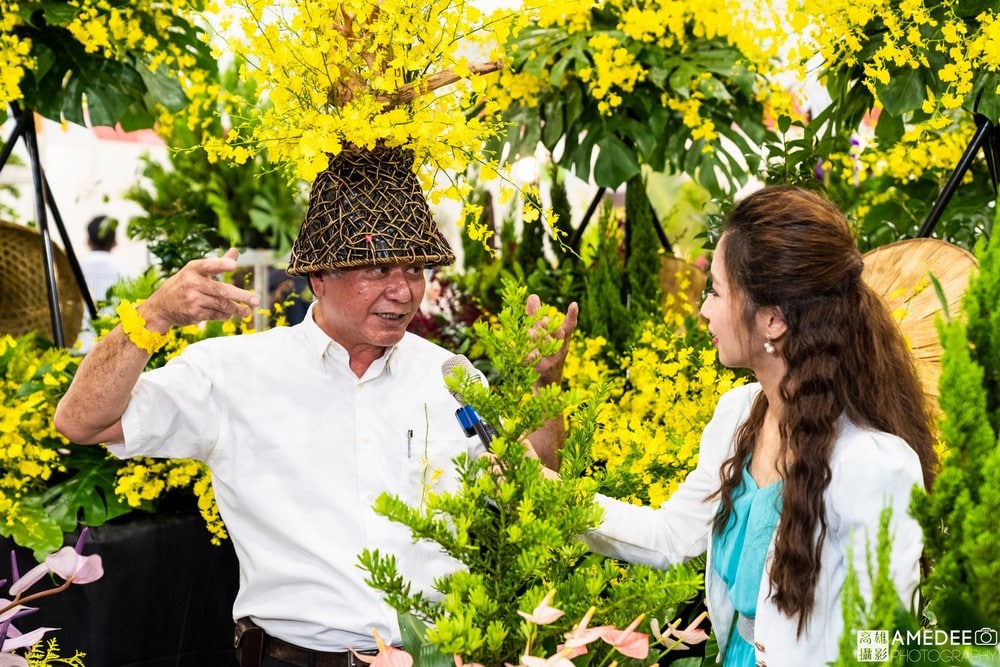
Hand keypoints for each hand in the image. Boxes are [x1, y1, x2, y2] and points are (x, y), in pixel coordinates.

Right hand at [138, 248, 260, 331]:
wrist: (160, 307)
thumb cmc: (183, 285)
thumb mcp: (195, 271)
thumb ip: (217, 263)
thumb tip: (235, 251)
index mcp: (192, 269)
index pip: (208, 265)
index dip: (221, 264)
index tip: (233, 265)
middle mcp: (192, 283)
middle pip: (222, 290)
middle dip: (242, 296)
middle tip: (257, 300)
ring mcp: (192, 299)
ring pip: (222, 305)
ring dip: (237, 309)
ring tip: (247, 311)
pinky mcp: (194, 313)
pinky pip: (216, 315)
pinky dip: (225, 315)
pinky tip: (231, 314)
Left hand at [525, 294, 578, 386]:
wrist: (548, 384)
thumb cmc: (546, 354)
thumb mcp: (545, 335)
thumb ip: (537, 315)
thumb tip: (532, 296)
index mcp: (562, 340)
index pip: (569, 326)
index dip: (571, 315)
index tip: (573, 304)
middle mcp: (560, 349)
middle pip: (555, 333)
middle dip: (545, 325)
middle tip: (537, 321)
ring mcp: (552, 360)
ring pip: (545, 345)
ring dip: (535, 337)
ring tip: (528, 333)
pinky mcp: (541, 370)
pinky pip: (530, 360)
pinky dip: (521, 354)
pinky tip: (512, 349)